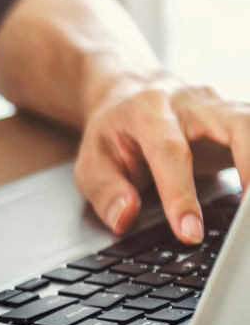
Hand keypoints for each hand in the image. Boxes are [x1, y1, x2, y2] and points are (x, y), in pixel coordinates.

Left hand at [74, 76, 249, 242]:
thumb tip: (125, 217)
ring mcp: (219, 107)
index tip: (189, 232)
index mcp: (147, 110)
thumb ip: (105, 190)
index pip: (170, 151)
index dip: (181, 194)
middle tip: (246, 219)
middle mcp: (189, 102)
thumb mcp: (91, 161)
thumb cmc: (113, 131)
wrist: (129, 93)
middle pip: (236, 124)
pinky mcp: (237, 119)